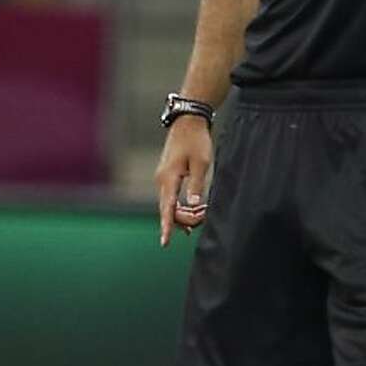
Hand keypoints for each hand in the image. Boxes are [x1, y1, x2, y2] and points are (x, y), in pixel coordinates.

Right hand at [155, 115, 212, 245]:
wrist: (187, 122)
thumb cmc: (196, 141)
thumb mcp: (201, 163)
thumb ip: (197, 185)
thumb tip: (193, 206)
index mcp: (168, 179)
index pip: (166, 209)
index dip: (167, 227)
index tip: (165, 243)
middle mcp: (161, 181)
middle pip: (168, 210)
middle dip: (184, 220)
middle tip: (204, 217)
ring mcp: (162, 179)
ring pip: (170, 205)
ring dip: (185, 213)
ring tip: (203, 212)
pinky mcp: (167, 177)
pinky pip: (171, 198)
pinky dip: (181, 206)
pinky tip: (193, 211)